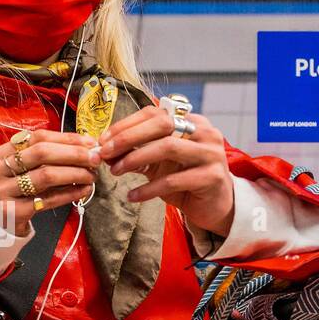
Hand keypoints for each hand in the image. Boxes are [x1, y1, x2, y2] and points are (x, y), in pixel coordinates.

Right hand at [0, 129, 99, 236]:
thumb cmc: (5, 198)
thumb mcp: (9, 174)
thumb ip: (35, 160)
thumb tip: (80, 147)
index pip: (35, 138)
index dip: (65, 138)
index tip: (88, 142)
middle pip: (42, 153)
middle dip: (74, 153)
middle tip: (95, 158)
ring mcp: (1, 193)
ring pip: (46, 176)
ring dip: (75, 173)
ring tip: (91, 175)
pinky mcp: (12, 213)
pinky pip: (47, 200)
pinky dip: (69, 194)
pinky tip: (83, 191)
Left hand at [97, 105, 234, 236]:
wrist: (214, 206)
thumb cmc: (185, 180)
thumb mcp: (158, 164)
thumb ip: (137, 154)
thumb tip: (106, 151)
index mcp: (191, 122)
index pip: (155, 113)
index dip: (127, 124)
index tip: (104, 139)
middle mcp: (204, 133)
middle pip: (162, 124)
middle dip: (128, 137)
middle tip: (105, 152)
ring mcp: (211, 154)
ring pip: (168, 148)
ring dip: (136, 158)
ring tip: (116, 171)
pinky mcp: (212, 177)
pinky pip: (173, 180)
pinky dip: (148, 188)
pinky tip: (133, 195)